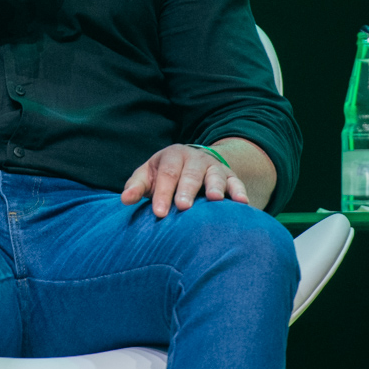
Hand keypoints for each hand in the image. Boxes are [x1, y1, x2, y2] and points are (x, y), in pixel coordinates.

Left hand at [122, 143, 249, 217]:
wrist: (192, 162)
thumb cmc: (164, 175)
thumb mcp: (148, 175)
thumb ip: (136, 187)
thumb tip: (125, 200)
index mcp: (172, 156)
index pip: (166, 174)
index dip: (162, 193)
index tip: (158, 213)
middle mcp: (195, 159)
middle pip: (190, 174)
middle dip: (186, 190)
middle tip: (183, 207)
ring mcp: (214, 167)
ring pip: (215, 175)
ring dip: (215, 186)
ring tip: (214, 199)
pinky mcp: (230, 176)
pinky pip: (237, 183)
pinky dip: (239, 192)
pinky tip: (242, 203)